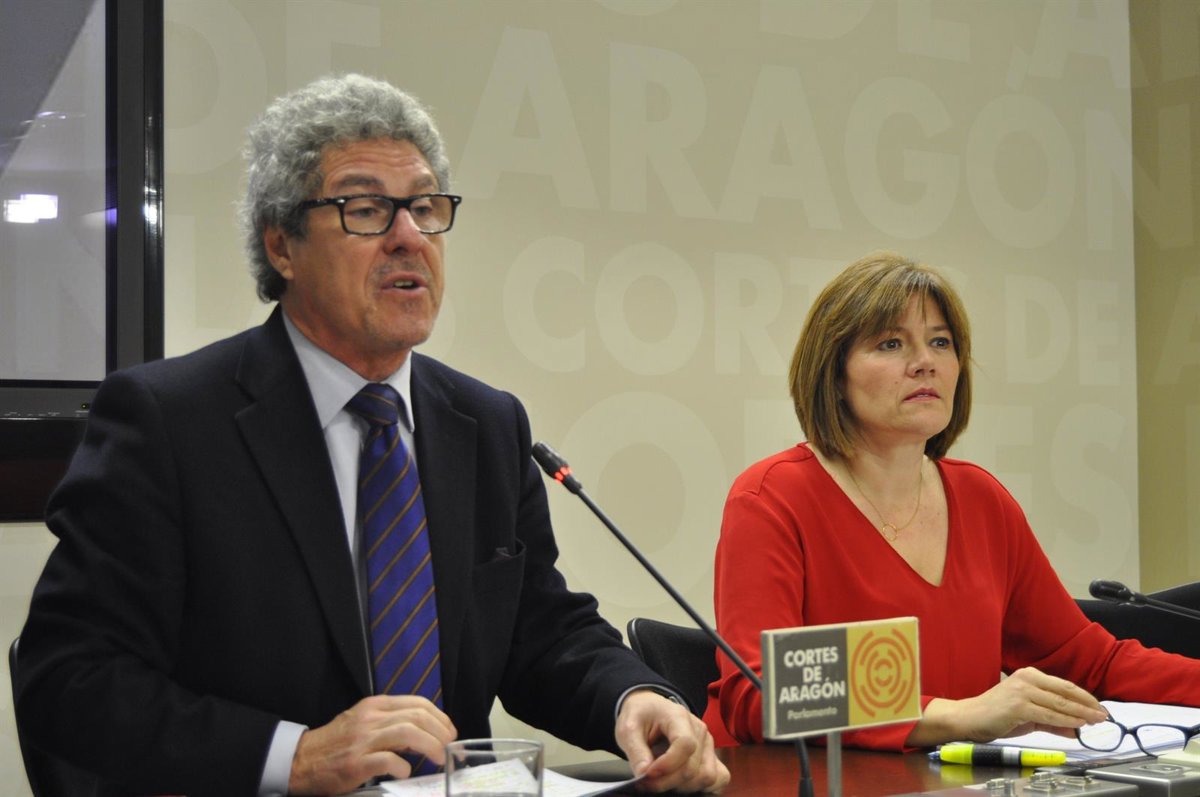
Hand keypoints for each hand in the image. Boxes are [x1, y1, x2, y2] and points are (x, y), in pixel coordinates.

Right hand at [287, 694, 456, 794]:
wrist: (301, 760)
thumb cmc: (336, 744)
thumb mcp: (364, 723)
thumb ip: (391, 723)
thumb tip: (424, 732)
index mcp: (375, 706)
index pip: (417, 703)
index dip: (440, 717)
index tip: (449, 731)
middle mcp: (371, 719)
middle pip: (417, 717)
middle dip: (441, 732)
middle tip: (449, 748)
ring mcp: (363, 740)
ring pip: (408, 733)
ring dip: (430, 746)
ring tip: (439, 758)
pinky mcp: (356, 763)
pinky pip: (388, 760)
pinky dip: (403, 766)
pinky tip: (406, 772)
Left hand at [615, 689, 729, 792]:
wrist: (649, 710)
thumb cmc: (641, 717)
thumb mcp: (628, 729)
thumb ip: (636, 752)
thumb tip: (644, 774)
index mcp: (678, 716)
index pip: (685, 744)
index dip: (668, 765)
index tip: (648, 773)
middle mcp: (699, 729)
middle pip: (693, 767)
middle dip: (667, 782)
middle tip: (646, 783)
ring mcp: (708, 744)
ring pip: (706, 776)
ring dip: (683, 786)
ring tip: (662, 781)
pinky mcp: (712, 756)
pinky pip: (719, 778)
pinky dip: (702, 787)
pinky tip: (681, 784)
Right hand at [913, 667, 1109, 745]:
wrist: (969, 718)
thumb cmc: (995, 715)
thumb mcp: (1028, 716)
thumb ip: (1051, 721)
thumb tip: (1074, 729)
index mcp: (1029, 675)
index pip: (1064, 685)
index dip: (1085, 697)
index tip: (1099, 707)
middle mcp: (1027, 679)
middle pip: (1065, 692)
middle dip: (1088, 705)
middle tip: (1104, 714)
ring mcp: (1022, 691)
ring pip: (1059, 704)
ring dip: (1081, 713)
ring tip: (1096, 720)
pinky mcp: (1018, 705)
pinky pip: (1048, 715)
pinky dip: (1065, 721)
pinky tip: (1077, 725)